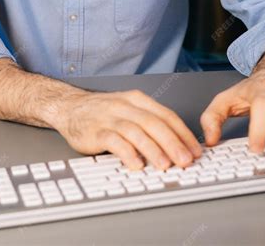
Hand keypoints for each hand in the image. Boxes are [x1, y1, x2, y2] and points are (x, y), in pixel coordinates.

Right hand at [56, 88, 201, 170]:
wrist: (69, 106)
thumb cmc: (102, 112)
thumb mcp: (127, 109)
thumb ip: (148, 123)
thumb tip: (176, 145)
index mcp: (137, 100)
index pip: (166, 115)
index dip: (183, 134)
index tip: (195, 150)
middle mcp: (125, 106)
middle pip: (154, 123)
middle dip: (173, 143)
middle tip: (186, 160)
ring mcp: (110, 117)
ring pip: (137, 132)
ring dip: (153, 149)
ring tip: (165, 165)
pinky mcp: (96, 131)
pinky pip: (114, 141)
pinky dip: (127, 153)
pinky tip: (136, 164)